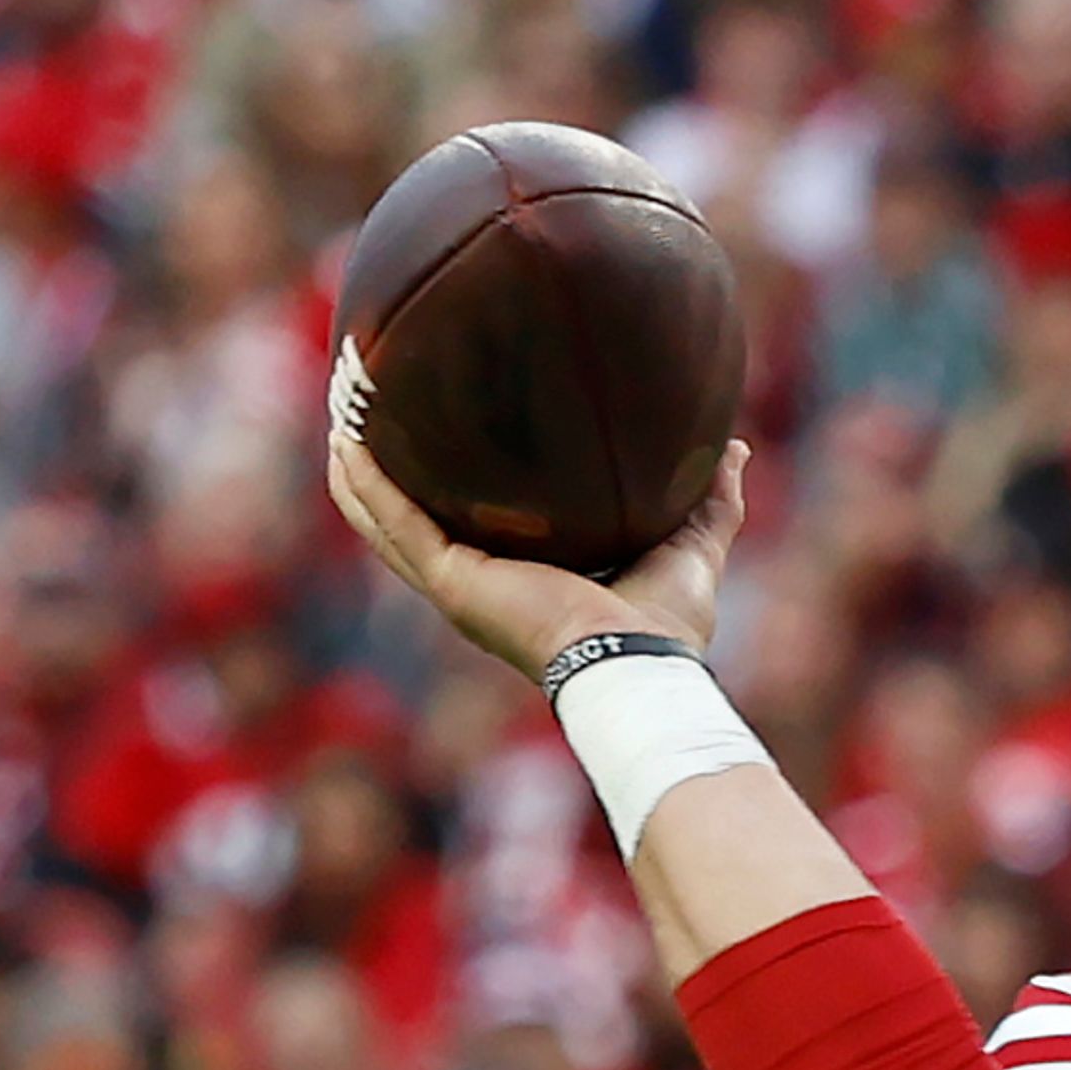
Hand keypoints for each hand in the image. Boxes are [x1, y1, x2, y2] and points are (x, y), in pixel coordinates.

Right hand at [326, 393, 747, 689]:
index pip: (471, 523)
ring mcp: (458, 584)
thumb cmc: (668, 629)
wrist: (640, 668)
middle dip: (382, 461)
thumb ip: (711, 498)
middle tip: (363, 401)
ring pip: (384, 516)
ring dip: (354, 463)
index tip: (435, 427)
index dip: (448, 480)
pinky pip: (392, 521)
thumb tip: (733, 446)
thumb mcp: (692, 544)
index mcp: (522, 578)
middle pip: (410, 514)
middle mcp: (480, 582)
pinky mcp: (452, 580)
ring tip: (337, 402)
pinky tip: (341, 438)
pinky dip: (364, 482)